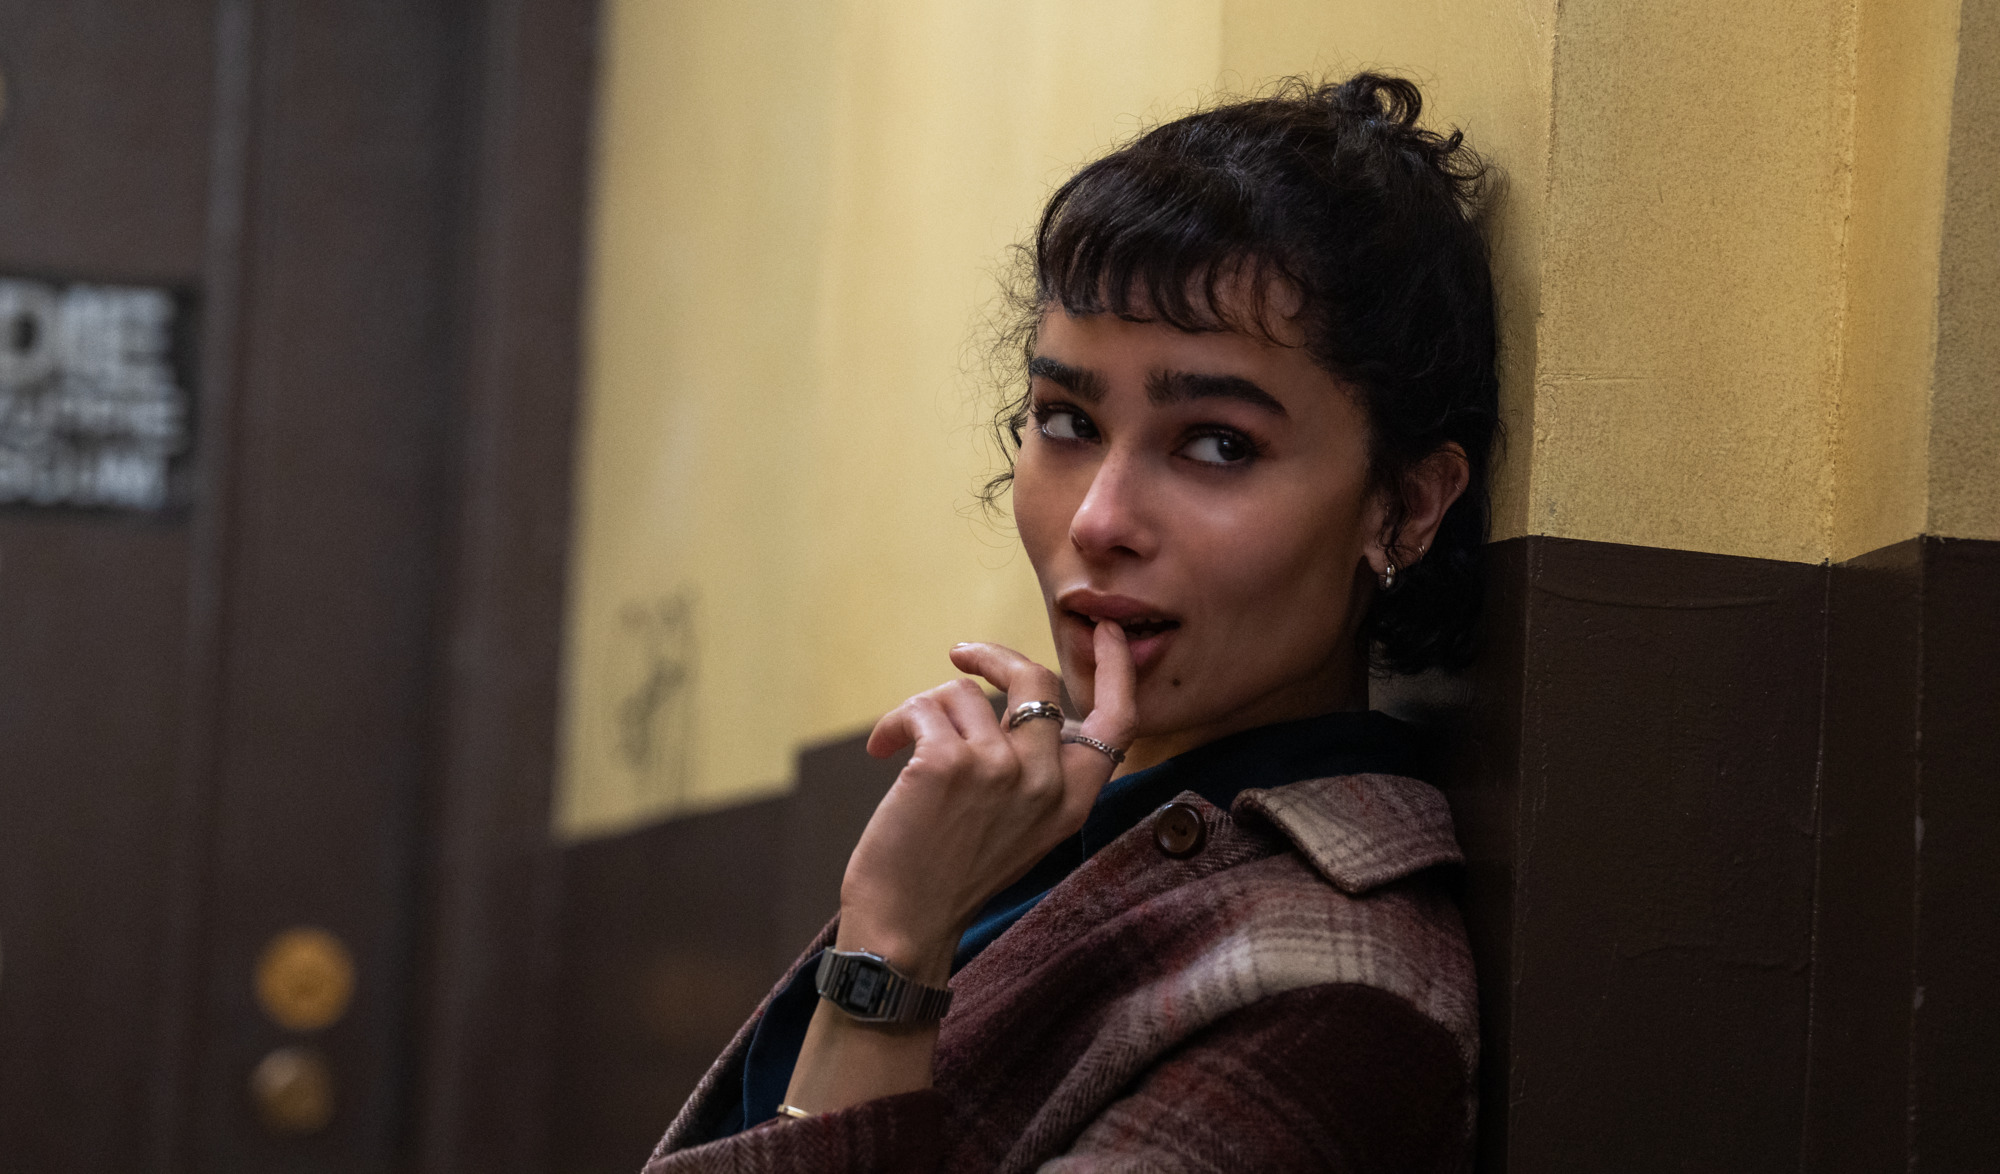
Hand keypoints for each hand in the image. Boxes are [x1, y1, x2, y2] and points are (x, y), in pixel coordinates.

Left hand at [839, 619, 1137, 982]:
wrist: (903, 927)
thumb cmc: (950, 875)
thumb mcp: (1019, 828)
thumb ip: (1034, 772)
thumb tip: (1014, 702)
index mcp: (1071, 801)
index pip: (1117, 722)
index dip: (1115, 669)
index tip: (1104, 631)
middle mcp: (1046, 782)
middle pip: (1035, 680)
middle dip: (992, 657)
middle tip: (962, 653)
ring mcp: (1000, 769)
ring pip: (965, 693)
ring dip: (925, 712)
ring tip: (901, 747)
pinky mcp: (948, 762)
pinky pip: (923, 708)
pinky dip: (894, 724)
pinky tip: (882, 752)